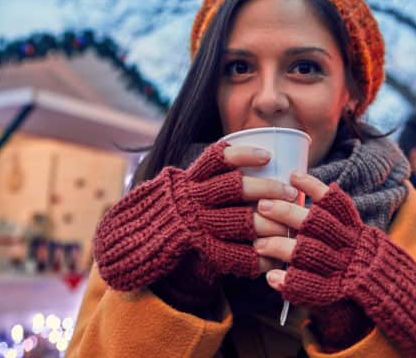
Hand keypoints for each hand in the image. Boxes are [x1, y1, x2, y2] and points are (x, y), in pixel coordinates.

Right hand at [93, 142, 297, 291]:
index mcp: (187, 180)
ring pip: (239, 219)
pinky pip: (229, 253)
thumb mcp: (172, 189)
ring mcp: (192, 223)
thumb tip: (239, 167)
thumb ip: (197, 182)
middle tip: (291, 193)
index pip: (216, 158)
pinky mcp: (193, 248)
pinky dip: (253, 258)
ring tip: (287, 226)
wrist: (124, 245)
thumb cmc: (158, 216)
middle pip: (236, 187)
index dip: (243, 154)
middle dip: (268, 189)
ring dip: (268, 223)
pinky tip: (268, 260)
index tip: (266, 156)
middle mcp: (190, 198)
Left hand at [256, 173, 415, 356]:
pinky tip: (273, 279)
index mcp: (357, 231)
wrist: (404, 302)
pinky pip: (312, 287)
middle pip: (315, 224)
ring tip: (259, 244)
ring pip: (308, 253)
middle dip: (287, 213)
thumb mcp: (365, 239)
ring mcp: (345, 269)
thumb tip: (314, 193)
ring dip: (280, 247)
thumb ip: (343, 223)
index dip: (313, 188)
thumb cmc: (377, 268)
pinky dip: (291, 283)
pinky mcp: (339, 292)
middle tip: (262, 205)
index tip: (293, 175)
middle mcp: (352, 246)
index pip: (335, 203)